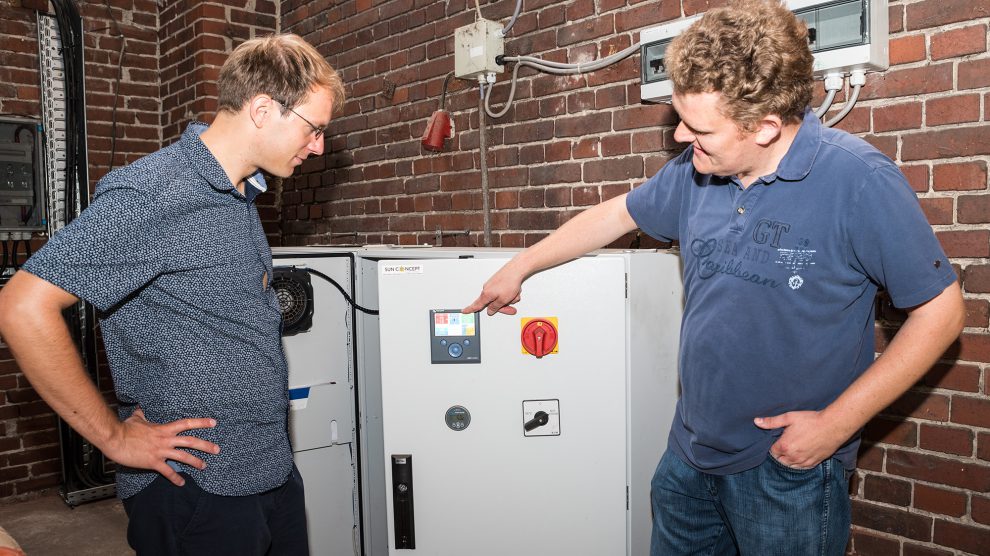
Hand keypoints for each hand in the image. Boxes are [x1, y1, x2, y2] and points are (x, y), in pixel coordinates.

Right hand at [104, 408, 219, 486]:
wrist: (115, 439)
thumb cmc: (125, 429)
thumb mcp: (136, 419)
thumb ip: (142, 414)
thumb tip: (140, 409)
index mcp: (164, 428)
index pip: (186, 423)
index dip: (201, 422)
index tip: (214, 422)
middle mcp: (166, 439)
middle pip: (190, 441)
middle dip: (206, 445)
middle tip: (217, 449)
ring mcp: (160, 451)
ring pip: (183, 457)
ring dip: (196, 462)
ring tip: (205, 466)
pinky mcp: (153, 462)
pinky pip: (167, 472)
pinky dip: (176, 478)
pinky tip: (182, 483)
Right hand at [462, 264, 524, 315]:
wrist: (515, 270)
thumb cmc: (509, 282)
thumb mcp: (503, 300)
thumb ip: (495, 307)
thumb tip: (490, 311)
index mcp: (486, 294)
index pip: (476, 305)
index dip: (470, 309)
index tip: (464, 311)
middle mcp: (487, 288)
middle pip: (493, 303)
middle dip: (503, 305)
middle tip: (510, 308)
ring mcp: (492, 284)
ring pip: (500, 297)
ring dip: (508, 298)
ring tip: (514, 294)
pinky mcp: (498, 281)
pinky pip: (503, 291)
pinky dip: (509, 292)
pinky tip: (514, 290)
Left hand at [754, 411, 847, 469]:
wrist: (833, 425)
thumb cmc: (810, 420)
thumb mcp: (789, 417)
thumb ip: (771, 422)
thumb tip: (756, 422)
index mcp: (785, 446)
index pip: (772, 451)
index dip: (773, 446)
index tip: (777, 440)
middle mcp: (793, 457)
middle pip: (780, 460)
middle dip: (779, 454)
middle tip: (784, 445)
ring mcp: (804, 461)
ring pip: (790, 466)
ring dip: (788, 460)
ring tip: (791, 450)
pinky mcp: (814, 462)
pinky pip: (802, 468)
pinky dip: (798, 464)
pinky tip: (799, 457)